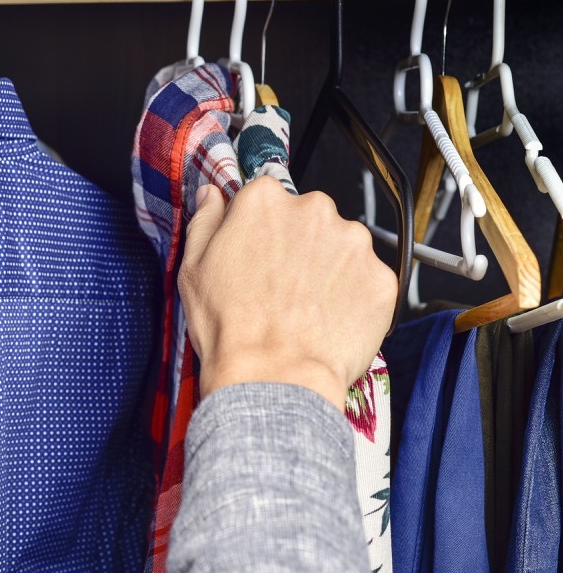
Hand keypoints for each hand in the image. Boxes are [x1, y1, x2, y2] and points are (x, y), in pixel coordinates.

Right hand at [178, 177, 396, 410]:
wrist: (273, 375)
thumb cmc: (230, 327)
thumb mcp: (193, 268)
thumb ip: (205, 221)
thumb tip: (211, 197)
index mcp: (264, 201)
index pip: (266, 197)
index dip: (259, 229)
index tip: (256, 254)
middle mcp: (313, 210)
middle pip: (308, 218)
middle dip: (298, 245)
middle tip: (280, 287)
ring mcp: (353, 243)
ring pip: (342, 247)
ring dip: (329, 268)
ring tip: (305, 307)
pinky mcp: (380, 277)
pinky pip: (367, 280)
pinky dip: (353, 296)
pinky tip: (328, 320)